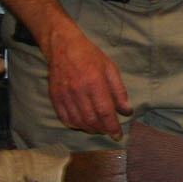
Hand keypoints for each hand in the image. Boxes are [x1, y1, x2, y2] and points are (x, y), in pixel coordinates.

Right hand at [42, 20, 129, 137]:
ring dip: (90, 129)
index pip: (104, 111)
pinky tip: (83, 124)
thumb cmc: (90, 56)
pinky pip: (64, 118)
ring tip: (99, 129)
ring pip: (78, 121)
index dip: (112, 127)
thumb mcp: (111, 69)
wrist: (63, 46)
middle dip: (102, 130)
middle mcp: (78, 90)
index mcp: (94, 82)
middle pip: (91, 119)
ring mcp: (64, 94)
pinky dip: (75, 125)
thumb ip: (119, 91)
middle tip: (109, 132)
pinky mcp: (55, 97)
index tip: (118, 135)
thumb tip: (127, 110)